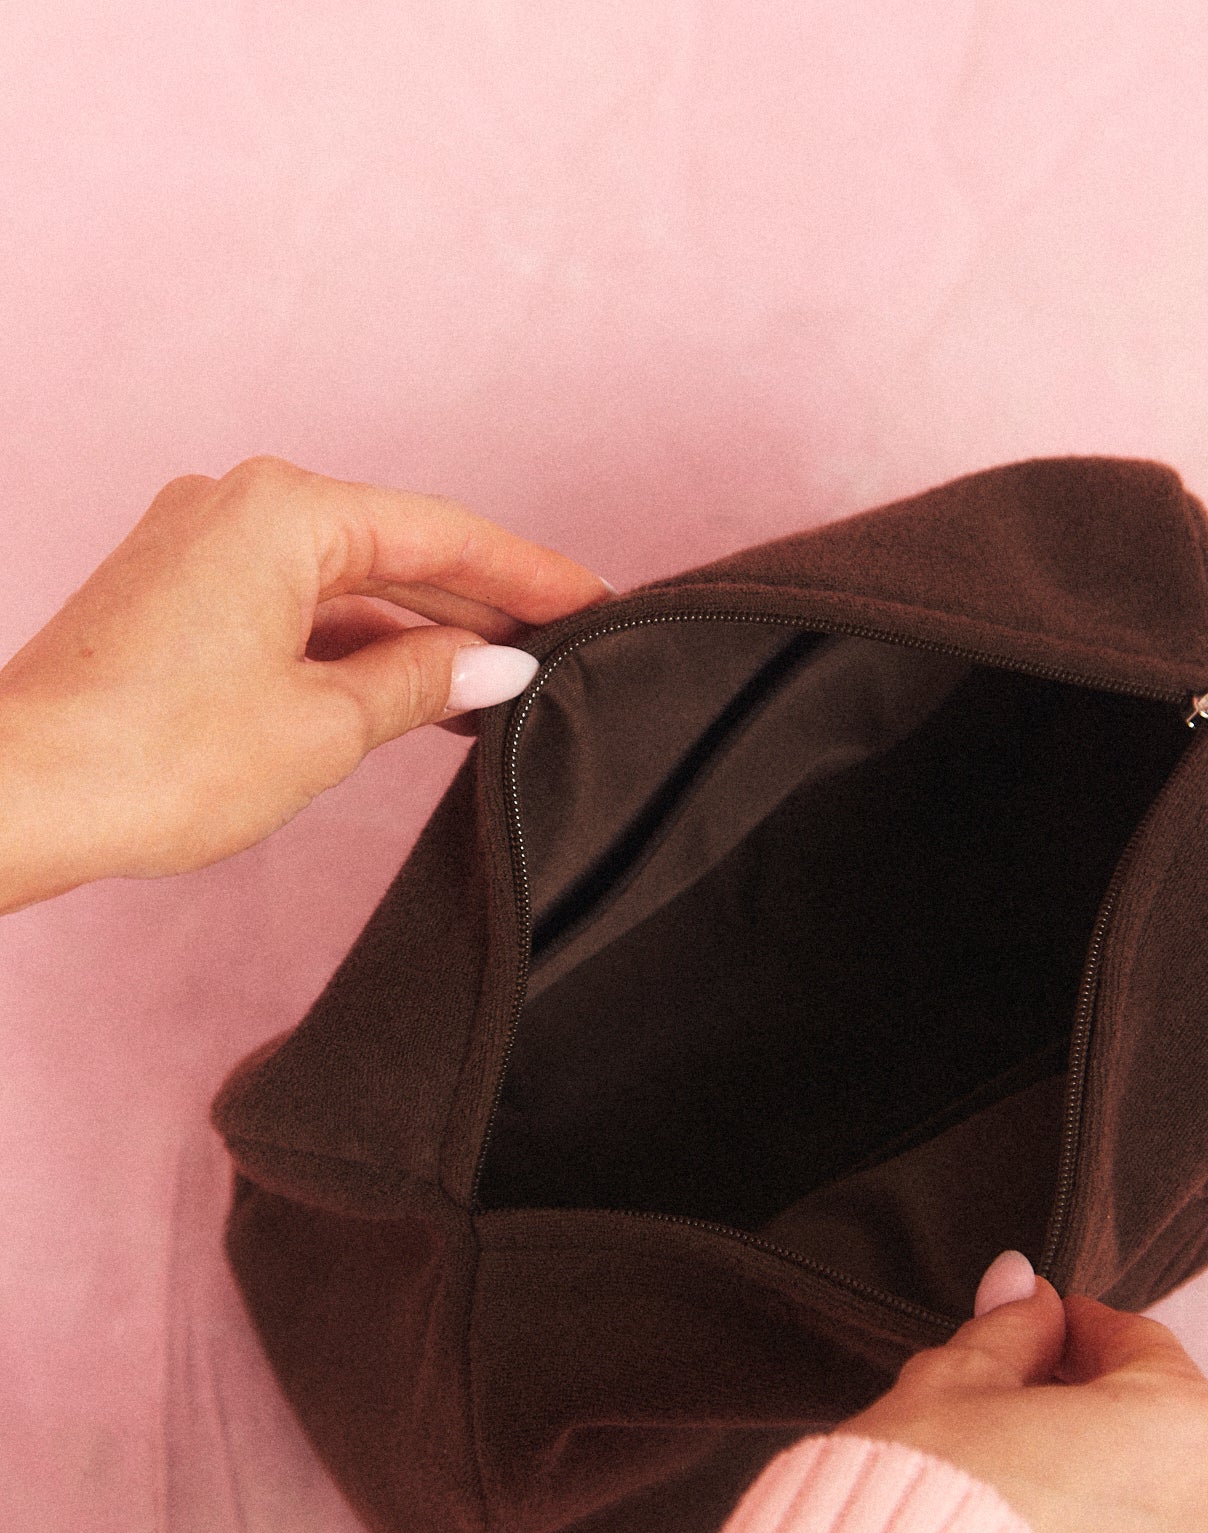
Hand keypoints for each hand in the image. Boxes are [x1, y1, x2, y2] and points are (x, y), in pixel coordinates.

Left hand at [0, 454, 611, 914]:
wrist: (25, 794)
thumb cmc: (156, 754)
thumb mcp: (326, 724)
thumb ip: (423, 683)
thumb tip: (495, 667)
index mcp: (283, 511)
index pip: (443, 533)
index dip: (529, 573)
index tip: (594, 600)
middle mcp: (237, 506)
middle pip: (395, 549)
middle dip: (479, 602)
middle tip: (563, 644)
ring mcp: (200, 549)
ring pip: (345, 582)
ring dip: (419, 632)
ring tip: (501, 686)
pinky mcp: (178, 598)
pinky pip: (296, 606)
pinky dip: (357, 645)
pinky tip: (411, 691)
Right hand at [845, 1251, 1207, 1532]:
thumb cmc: (913, 1507)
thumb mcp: (949, 1384)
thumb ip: (1007, 1333)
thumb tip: (1025, 1286)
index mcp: (1184, 1431)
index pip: (1139, 1349)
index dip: (1075, 1335)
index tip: (1032, 1338)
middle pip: (1159, 1458)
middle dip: (1094, 1444)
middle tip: (1003, 1447)